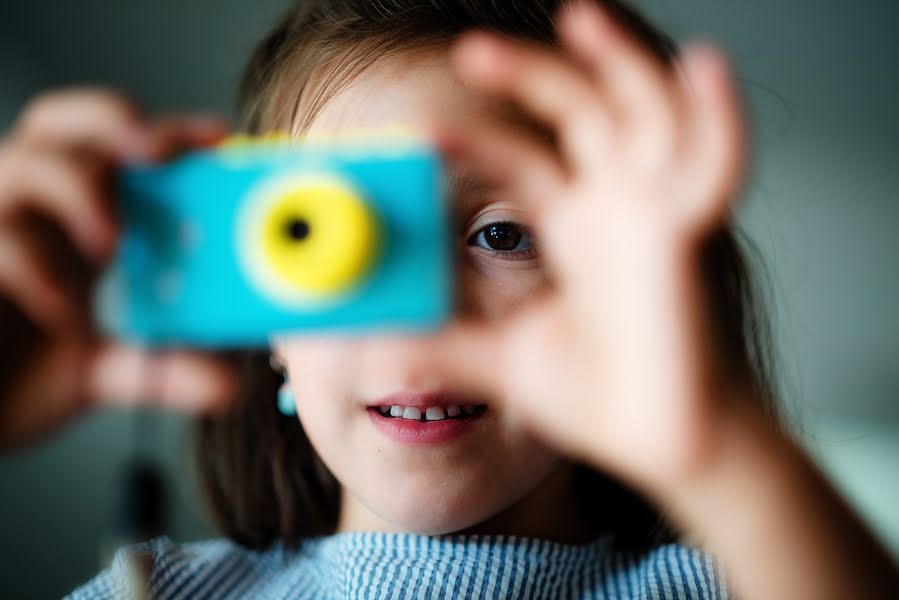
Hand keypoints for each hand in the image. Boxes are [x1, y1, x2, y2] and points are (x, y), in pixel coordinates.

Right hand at [0, 89, 237, 450]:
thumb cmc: (25, 375)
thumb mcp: (111, 370)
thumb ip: (168, 370)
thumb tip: (231, 381)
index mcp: (84, 216)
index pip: (123, 148)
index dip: (169, 133)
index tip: (217, 137)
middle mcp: (37, 207)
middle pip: (66, 125)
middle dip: (116, 127)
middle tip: (157, 154)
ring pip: (25, 164)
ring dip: (79, 190)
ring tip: (111, 244)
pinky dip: (31, 266)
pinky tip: (64, 311)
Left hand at [415, 1, 749, 492]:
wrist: (662, 446)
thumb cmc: (600, 399)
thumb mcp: (502, 359)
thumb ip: (445, 339)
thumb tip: (377, 336)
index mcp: (578, 228)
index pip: (519, 162)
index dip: (471, 141)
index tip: (417, 133)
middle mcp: (616, 209)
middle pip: (575, 114)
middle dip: (529, 75)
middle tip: (470, 49)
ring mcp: (654, 213)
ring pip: (641, 112)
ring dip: (618, 63)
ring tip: (581, 19)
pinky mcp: (687, 233)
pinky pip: (714, 161)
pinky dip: (716, 115)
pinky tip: (702, 69)